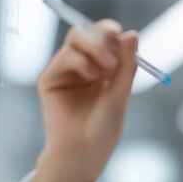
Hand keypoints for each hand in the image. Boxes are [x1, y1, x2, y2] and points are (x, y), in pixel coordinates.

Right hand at [12, 19, 137, 181]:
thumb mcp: (121, 93)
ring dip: (95, 48)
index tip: (119, 32)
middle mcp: (84, 66)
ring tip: (107, 70)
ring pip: (76, 40)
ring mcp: (66, 71)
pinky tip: (90, 77)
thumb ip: (127, 65)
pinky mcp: (50, 79)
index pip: (104, 39)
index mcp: (104, 68)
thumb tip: (132, 34)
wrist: (84, 151)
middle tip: (113, 51)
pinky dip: (81, 62)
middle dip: (101, 36)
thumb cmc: (105, 127)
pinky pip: (64, 57)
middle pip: (87, 33)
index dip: (109, 30)